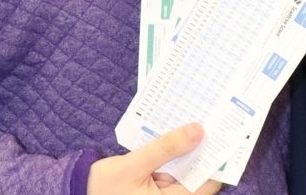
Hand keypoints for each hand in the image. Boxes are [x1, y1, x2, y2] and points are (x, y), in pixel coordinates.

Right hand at [88, 123, 220, 194]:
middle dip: (204, 149)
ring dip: (190, 149)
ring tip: (196, 120)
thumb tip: (198, 131)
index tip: (224, 131)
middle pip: (201, 175)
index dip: (218, 157)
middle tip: (212, 118)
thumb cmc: (104, 187)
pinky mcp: (160, 189)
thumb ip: (165, 148)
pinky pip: (175, 170)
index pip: (208, 183)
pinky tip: (176, 133)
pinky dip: (176, 154)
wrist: (81, 193)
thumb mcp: (133, 165)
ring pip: (189, 171)